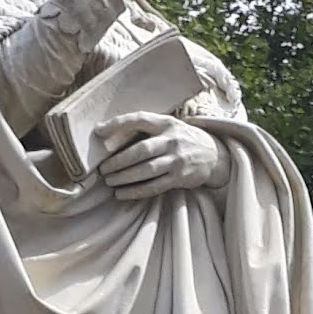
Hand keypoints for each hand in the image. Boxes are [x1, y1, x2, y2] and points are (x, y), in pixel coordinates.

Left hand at [95, 112, 228, 197]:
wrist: (213, 155)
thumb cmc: (182, 139)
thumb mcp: (169, 127)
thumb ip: (147, 129)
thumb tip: (112, 136)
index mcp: (166, 123)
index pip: (139, 119)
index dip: (118, 124)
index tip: (98, 131)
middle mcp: (172, 140)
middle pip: (141, 150)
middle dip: (118, 161)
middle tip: (103, 169)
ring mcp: (177, 160)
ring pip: (146, 170)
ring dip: (125, 178)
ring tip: (109, 181)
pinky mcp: (179, 178)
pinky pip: (154, 187)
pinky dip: (136, 191)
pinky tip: (122, 194)